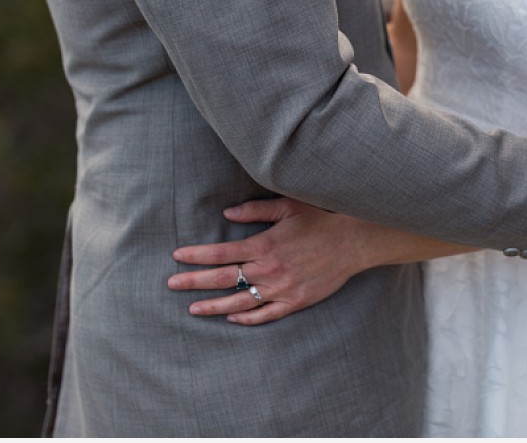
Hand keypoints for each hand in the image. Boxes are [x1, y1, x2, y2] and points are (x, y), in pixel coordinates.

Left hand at [168, 199, 375, 324]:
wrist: (354, 241)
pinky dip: (248, 319)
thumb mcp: (289, 207)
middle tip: (172, 284)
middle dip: (194, 282)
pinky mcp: (296, 301)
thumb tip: (227, 213)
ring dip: (215, 307)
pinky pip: (267, 314)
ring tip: (194, 309)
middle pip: (224, 280)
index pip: (221, 253)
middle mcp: (269, 269)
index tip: (177, 257)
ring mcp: (282, 288)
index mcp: (265, 244)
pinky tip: (233, 319)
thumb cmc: (322, 219)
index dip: (196, 256)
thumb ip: (256, 210)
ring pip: (241, 303)